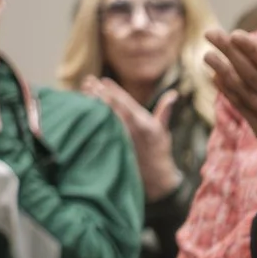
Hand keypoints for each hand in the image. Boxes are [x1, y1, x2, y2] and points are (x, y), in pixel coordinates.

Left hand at [83, 78, 182, 199]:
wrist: (155, 177)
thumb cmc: (158, 151)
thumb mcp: (163, 130)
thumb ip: (164, 110)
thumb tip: (173, 94)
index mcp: (145, 123)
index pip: (126, 102)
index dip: (113, 90)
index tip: (103, 80)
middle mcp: (133, 130)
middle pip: (112, 107)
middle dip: (100, 92)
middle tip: (88, 81)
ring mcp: (122, 138)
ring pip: (104, 116)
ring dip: (93, 102)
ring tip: (83, 89)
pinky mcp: (114, 147)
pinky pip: (100, 129)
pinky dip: (92, 118)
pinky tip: (83, 109)